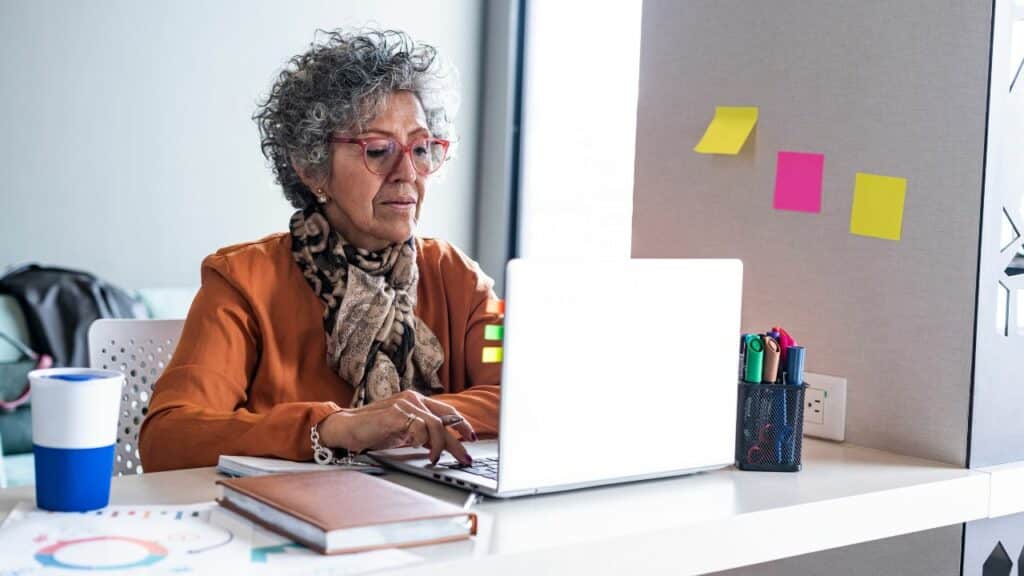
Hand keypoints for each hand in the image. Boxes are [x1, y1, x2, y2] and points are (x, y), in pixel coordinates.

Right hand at [318, 390, 476, 465]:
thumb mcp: (403, 431)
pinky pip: (418, 428)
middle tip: (466, 456)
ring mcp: (404, 405)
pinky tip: (419, 450)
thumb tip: (442, 444)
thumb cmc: (373, 430)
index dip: (461, 425)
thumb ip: (421, 432)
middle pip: (445, 418)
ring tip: (435, 458)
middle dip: (459, 440)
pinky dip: (423, 441)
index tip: (472, 438)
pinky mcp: (395, 414)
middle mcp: (413, 399)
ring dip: (439, 445)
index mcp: (416, 401)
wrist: (346, 427)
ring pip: (435, 425)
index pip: (446, 411)